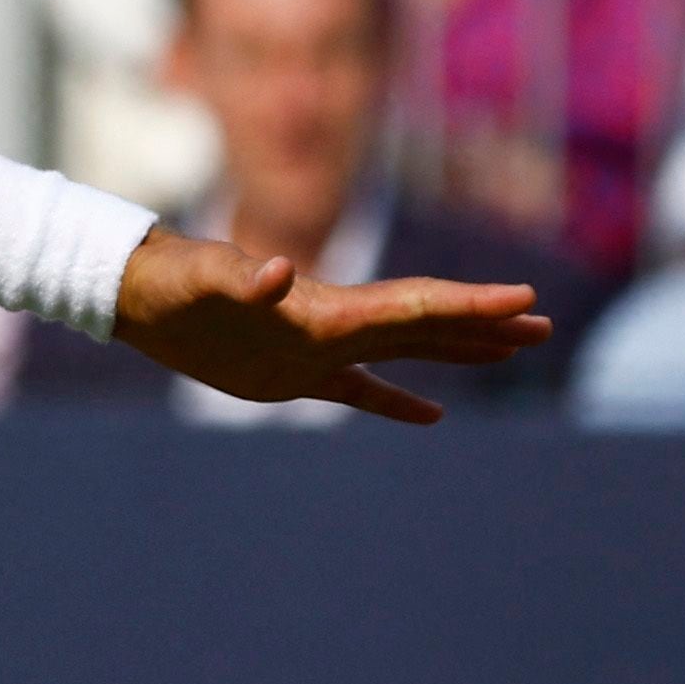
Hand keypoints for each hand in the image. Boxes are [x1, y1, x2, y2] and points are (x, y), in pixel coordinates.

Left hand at [113, 233, 554, 423]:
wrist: (141, 294)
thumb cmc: (173, 282)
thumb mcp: (206, 281)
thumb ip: (244, 278)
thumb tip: (277, 269)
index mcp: (328, 307)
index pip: (414, 303)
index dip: (469, 303)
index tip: (525, 298)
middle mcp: (334, 322)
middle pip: (426, 323)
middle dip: (484, 324)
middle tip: (543, 323)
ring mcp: (318, 347)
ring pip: (405, 350)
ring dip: (457, 350)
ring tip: (510, 350)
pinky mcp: (293, 374)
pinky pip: (359, 390)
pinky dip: (396, 401)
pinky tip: (432, 414)